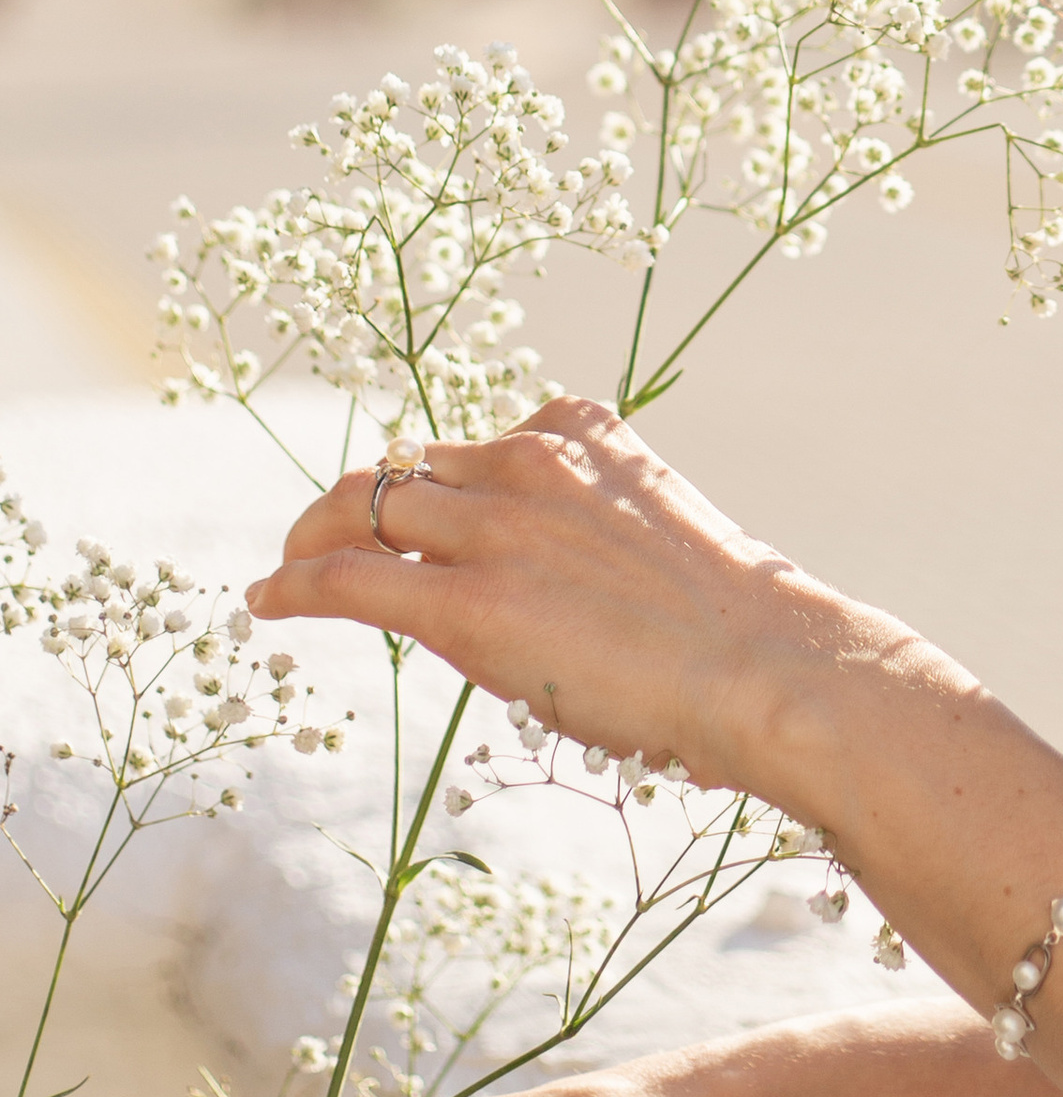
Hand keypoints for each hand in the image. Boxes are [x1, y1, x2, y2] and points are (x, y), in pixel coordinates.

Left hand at [243, 397, 858, 796]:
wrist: (759, 662)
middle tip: (325, 540)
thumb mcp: (660, 532)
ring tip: (287, 568)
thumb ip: (594, 529)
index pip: (475, 444)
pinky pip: (349, 578)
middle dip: (358, 503)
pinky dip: (295, 585)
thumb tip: (568, 584)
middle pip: (407, 466)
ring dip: (314, 537)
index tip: (415, 514)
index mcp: (582, 434)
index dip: (433, 483)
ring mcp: (493, 528)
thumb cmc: (735, 625)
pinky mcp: (465, 602)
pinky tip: (269, 602)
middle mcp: (527, 461)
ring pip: (364, 507)